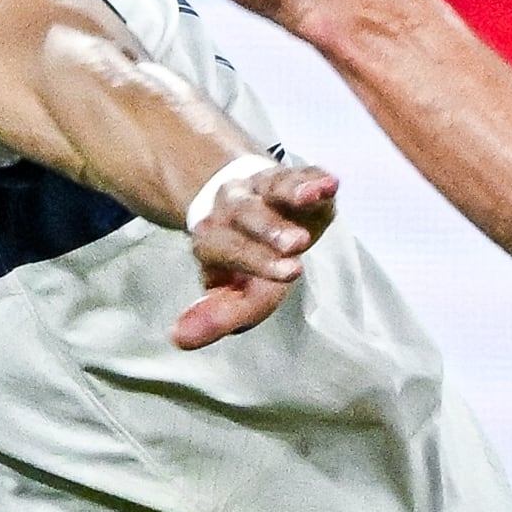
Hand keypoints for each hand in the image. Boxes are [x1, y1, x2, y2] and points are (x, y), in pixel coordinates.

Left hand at [175, 158, 336, 349]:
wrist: (245, 205)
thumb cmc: (244, 259)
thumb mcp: (230, 290)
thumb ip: (214, 315)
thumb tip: (180, 338)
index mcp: (215, 237)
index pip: (229, 250)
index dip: (257, 261)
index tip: (289, 273)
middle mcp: (234, 208)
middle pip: (248, 215)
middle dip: (271, 229)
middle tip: (295, 244)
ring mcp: (263, 188)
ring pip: (274, 186)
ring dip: (293, 191)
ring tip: (312, 196)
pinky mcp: (293, 177)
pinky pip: (303, 173)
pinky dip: (316, 178)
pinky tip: (330, 183)